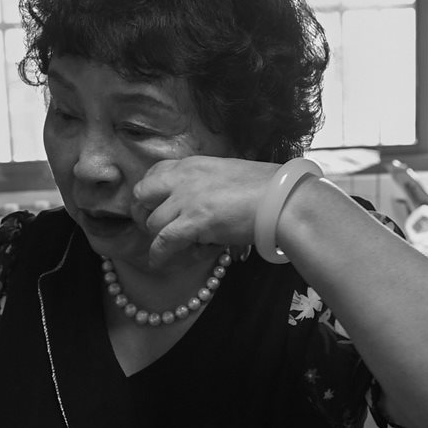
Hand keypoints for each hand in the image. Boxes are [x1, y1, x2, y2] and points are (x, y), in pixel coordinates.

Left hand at [131, 156, 278, 266]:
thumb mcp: (230, 175)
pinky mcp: (194, 222)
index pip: (154, 172)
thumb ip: (210, 184)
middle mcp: (185, 177)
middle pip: (142, 194)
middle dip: (143, 213)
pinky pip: (163, 242)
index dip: (150, 193)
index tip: (154, 207)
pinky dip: (159, 255)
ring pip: (153, 223)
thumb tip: (204, 203)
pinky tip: (160, 263)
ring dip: (161, 239)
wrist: (284, 200)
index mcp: (194, 164)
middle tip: (154, 229)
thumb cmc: (268, 189)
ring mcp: (187, 199)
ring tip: (178, 248)